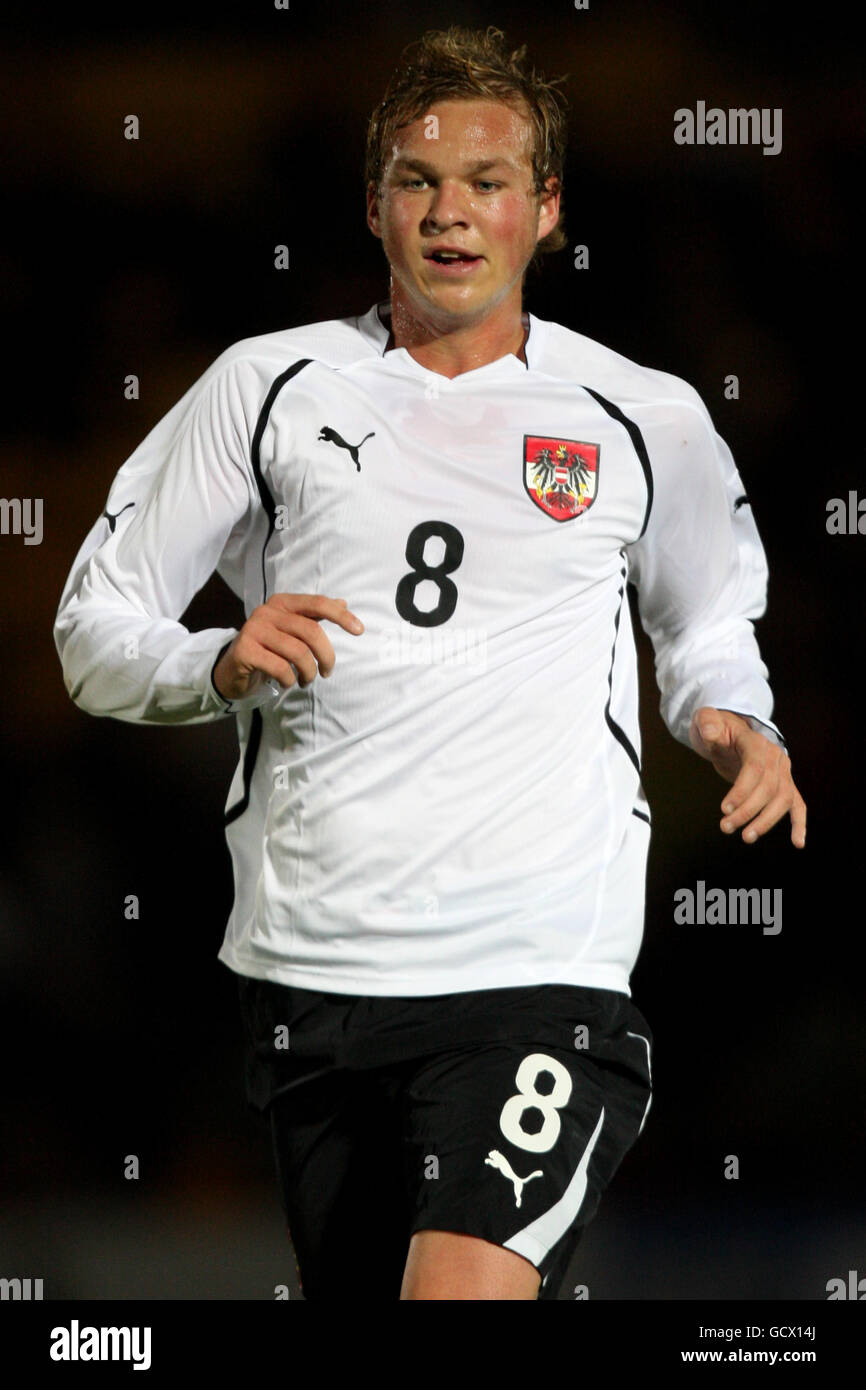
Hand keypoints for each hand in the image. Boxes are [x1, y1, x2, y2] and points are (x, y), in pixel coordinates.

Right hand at [213, 593, 363, 700]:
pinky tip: (287, 682)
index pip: (318, 603)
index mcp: (282, 603)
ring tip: (306, 680)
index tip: (360, 631)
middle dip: (327, 656)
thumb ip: (314, 616)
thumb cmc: (269, 649)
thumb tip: (343, 602)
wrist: (232, 668)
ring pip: (298, 653)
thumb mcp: (291, 630)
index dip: (341, 616)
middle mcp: (267, 612)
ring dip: (308, 673)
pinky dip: (290, 680)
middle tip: (327, 672)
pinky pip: (280, 668)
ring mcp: (254, 630)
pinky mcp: (245, 651)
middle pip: (311, 632)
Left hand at [688, 706, 806, 847]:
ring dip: (766, 821)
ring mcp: (783, 772)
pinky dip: (799, 824)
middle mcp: (776, 757)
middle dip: (748, 811)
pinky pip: (797, 805)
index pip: (755, 769)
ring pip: (783, 800)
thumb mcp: (707, 721)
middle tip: (725, 827)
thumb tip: (711, 733)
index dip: (742, 790)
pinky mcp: (784, 785)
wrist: (731, 733)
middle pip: (769, 788)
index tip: (724, 809)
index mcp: (757, 743)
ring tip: (746, 837)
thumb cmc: (717, 729)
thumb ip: (708, 724)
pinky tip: (798, 843)